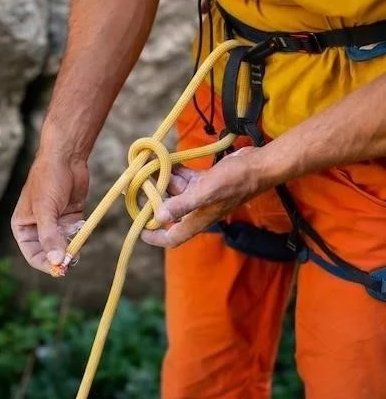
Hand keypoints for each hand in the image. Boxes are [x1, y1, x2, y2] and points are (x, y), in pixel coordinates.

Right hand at [11, 152, 88, 272]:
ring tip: (76, 241)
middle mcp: (39, 227)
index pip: (33, 254)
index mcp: (23, 226)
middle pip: (50, 253)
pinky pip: (77, 235)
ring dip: (72, 247)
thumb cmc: (48, 180)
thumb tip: (57, 260)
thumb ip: (50, 236)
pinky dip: (80, 235)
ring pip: (65, 245)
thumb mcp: (46, 210)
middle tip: (73, 261)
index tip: (60, 270)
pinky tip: (81, 226)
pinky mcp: (71, 217)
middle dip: (61, 257)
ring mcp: (56, 223)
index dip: (46, 264)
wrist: (67, 158)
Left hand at [141, 147, 265, 247]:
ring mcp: (202, 195)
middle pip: (170, 212)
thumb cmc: (236, 181)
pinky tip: (165, 161)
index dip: (155, 237)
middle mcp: (198, 210)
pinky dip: (175, 171)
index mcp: (198, 219)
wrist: (259, 165)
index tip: (140, 230)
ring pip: (176, 192)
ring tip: (149, 167)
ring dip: (163, 181)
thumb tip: (159, 217)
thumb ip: (183, 204)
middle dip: (154, 201)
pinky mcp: (207, 181)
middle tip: (139, 186)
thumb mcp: (206, 191)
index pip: (172, 238)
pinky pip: (186, 178)